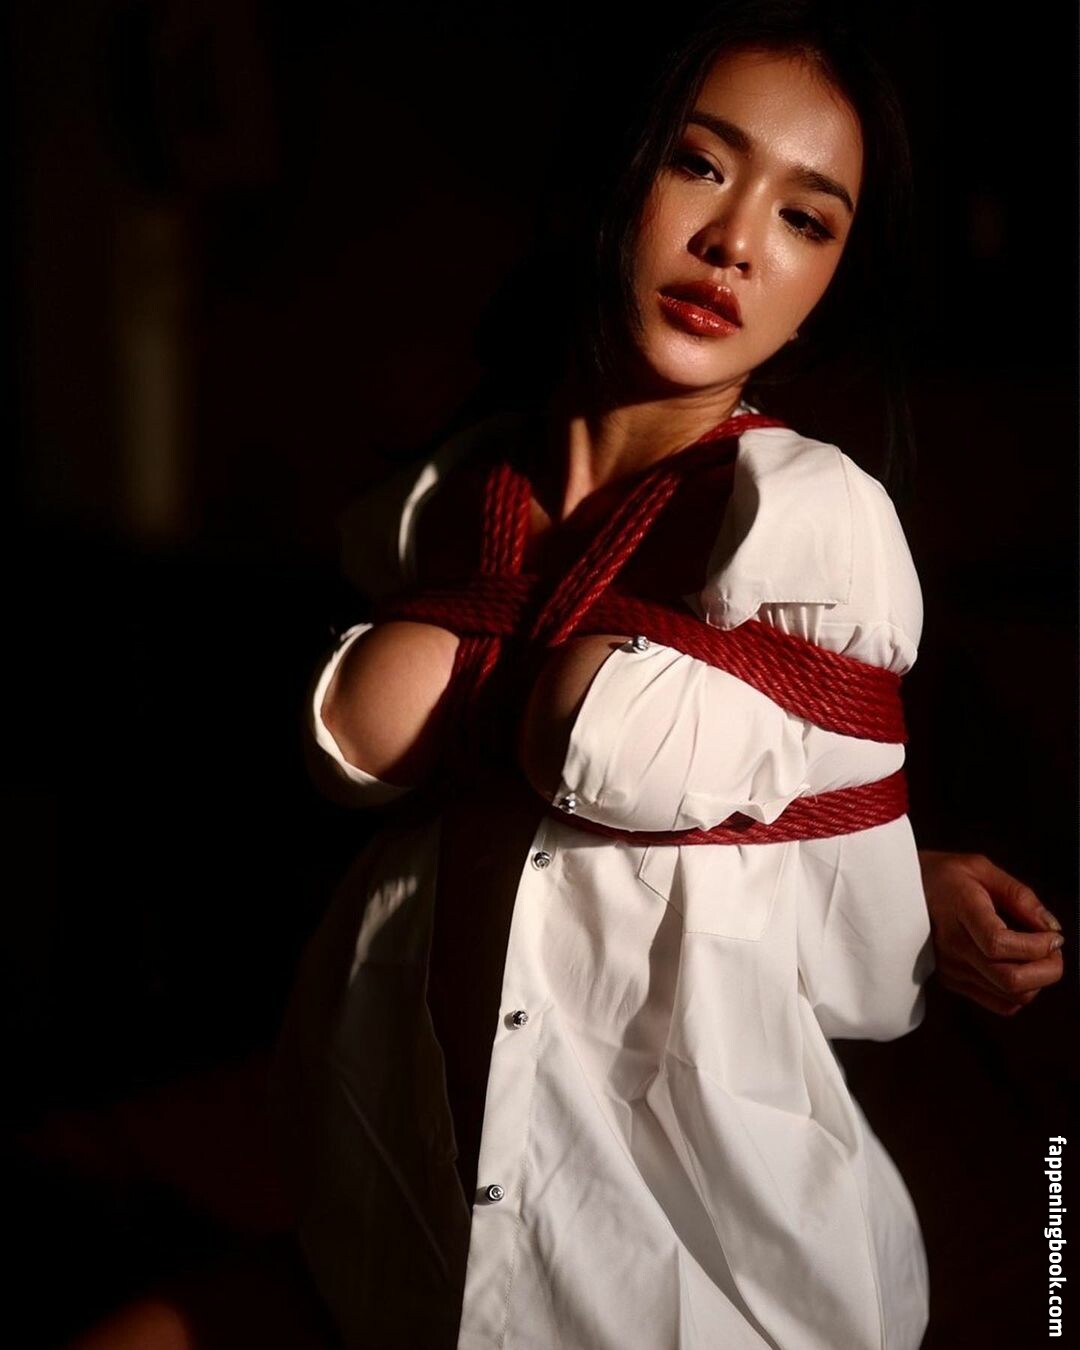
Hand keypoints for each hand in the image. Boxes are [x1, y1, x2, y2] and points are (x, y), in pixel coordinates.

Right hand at [918, 850, 1065, 1014]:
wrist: (899, 891)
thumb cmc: (943, 875)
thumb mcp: (980, 867)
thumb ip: (1019, 896)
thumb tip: (1051, 927)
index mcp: (958, 912)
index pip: (999, 945)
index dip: (1037, 946)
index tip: (1053, 936)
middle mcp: (952, 946)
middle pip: (1010, 979)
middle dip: (1047, 970)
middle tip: (1054, 950)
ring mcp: (950, 968)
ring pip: (1010, 997)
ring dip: (1037, 981)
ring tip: (1039, 957)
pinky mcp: (952, 982)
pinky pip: (1000, 1004)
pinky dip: (1020, 993)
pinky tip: (1019, 968)